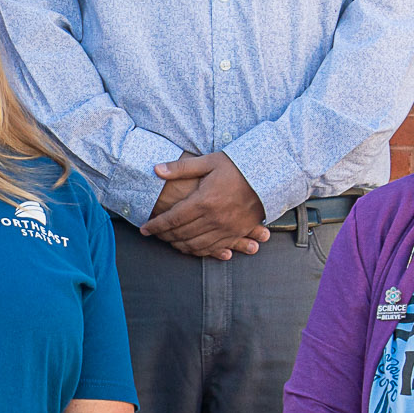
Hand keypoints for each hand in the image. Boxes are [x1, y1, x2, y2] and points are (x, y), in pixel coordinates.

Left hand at [140, 152, 267, 259]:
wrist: (269, 176)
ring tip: (168, 241)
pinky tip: (190, 248)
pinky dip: (198, 251)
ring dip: (178, 246)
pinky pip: (213, 248)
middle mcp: (214, 219)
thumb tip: (156, 169)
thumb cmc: (237, 166)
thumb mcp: (209, 162)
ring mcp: (226, 229)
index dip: (156, 225)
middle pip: (181, 234)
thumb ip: (181, 168)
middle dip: (164, 236)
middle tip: (154, 235)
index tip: (144, 228)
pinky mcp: (236, 233)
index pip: (172, 218)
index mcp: (204, 201)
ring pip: (195, 245)